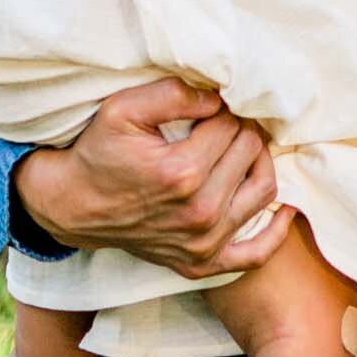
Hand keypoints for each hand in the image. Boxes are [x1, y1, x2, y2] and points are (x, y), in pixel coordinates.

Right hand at [14, 78, 294, 275]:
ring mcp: (202, 243)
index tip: (210, 107)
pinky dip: (275, 232)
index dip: (224, 109)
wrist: (73, 205)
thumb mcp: (124, 108)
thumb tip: (220, 97)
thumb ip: (174, 93)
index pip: (232, 126)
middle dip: (242, 129)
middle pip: (250, 152)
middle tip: (225, 122)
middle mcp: (198, 212)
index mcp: (181, 172)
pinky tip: (283, 210)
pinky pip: (255, 254)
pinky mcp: (201, 263)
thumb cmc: (99, 152)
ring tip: (241, 148)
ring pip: (263, 190)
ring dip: (259, 162)